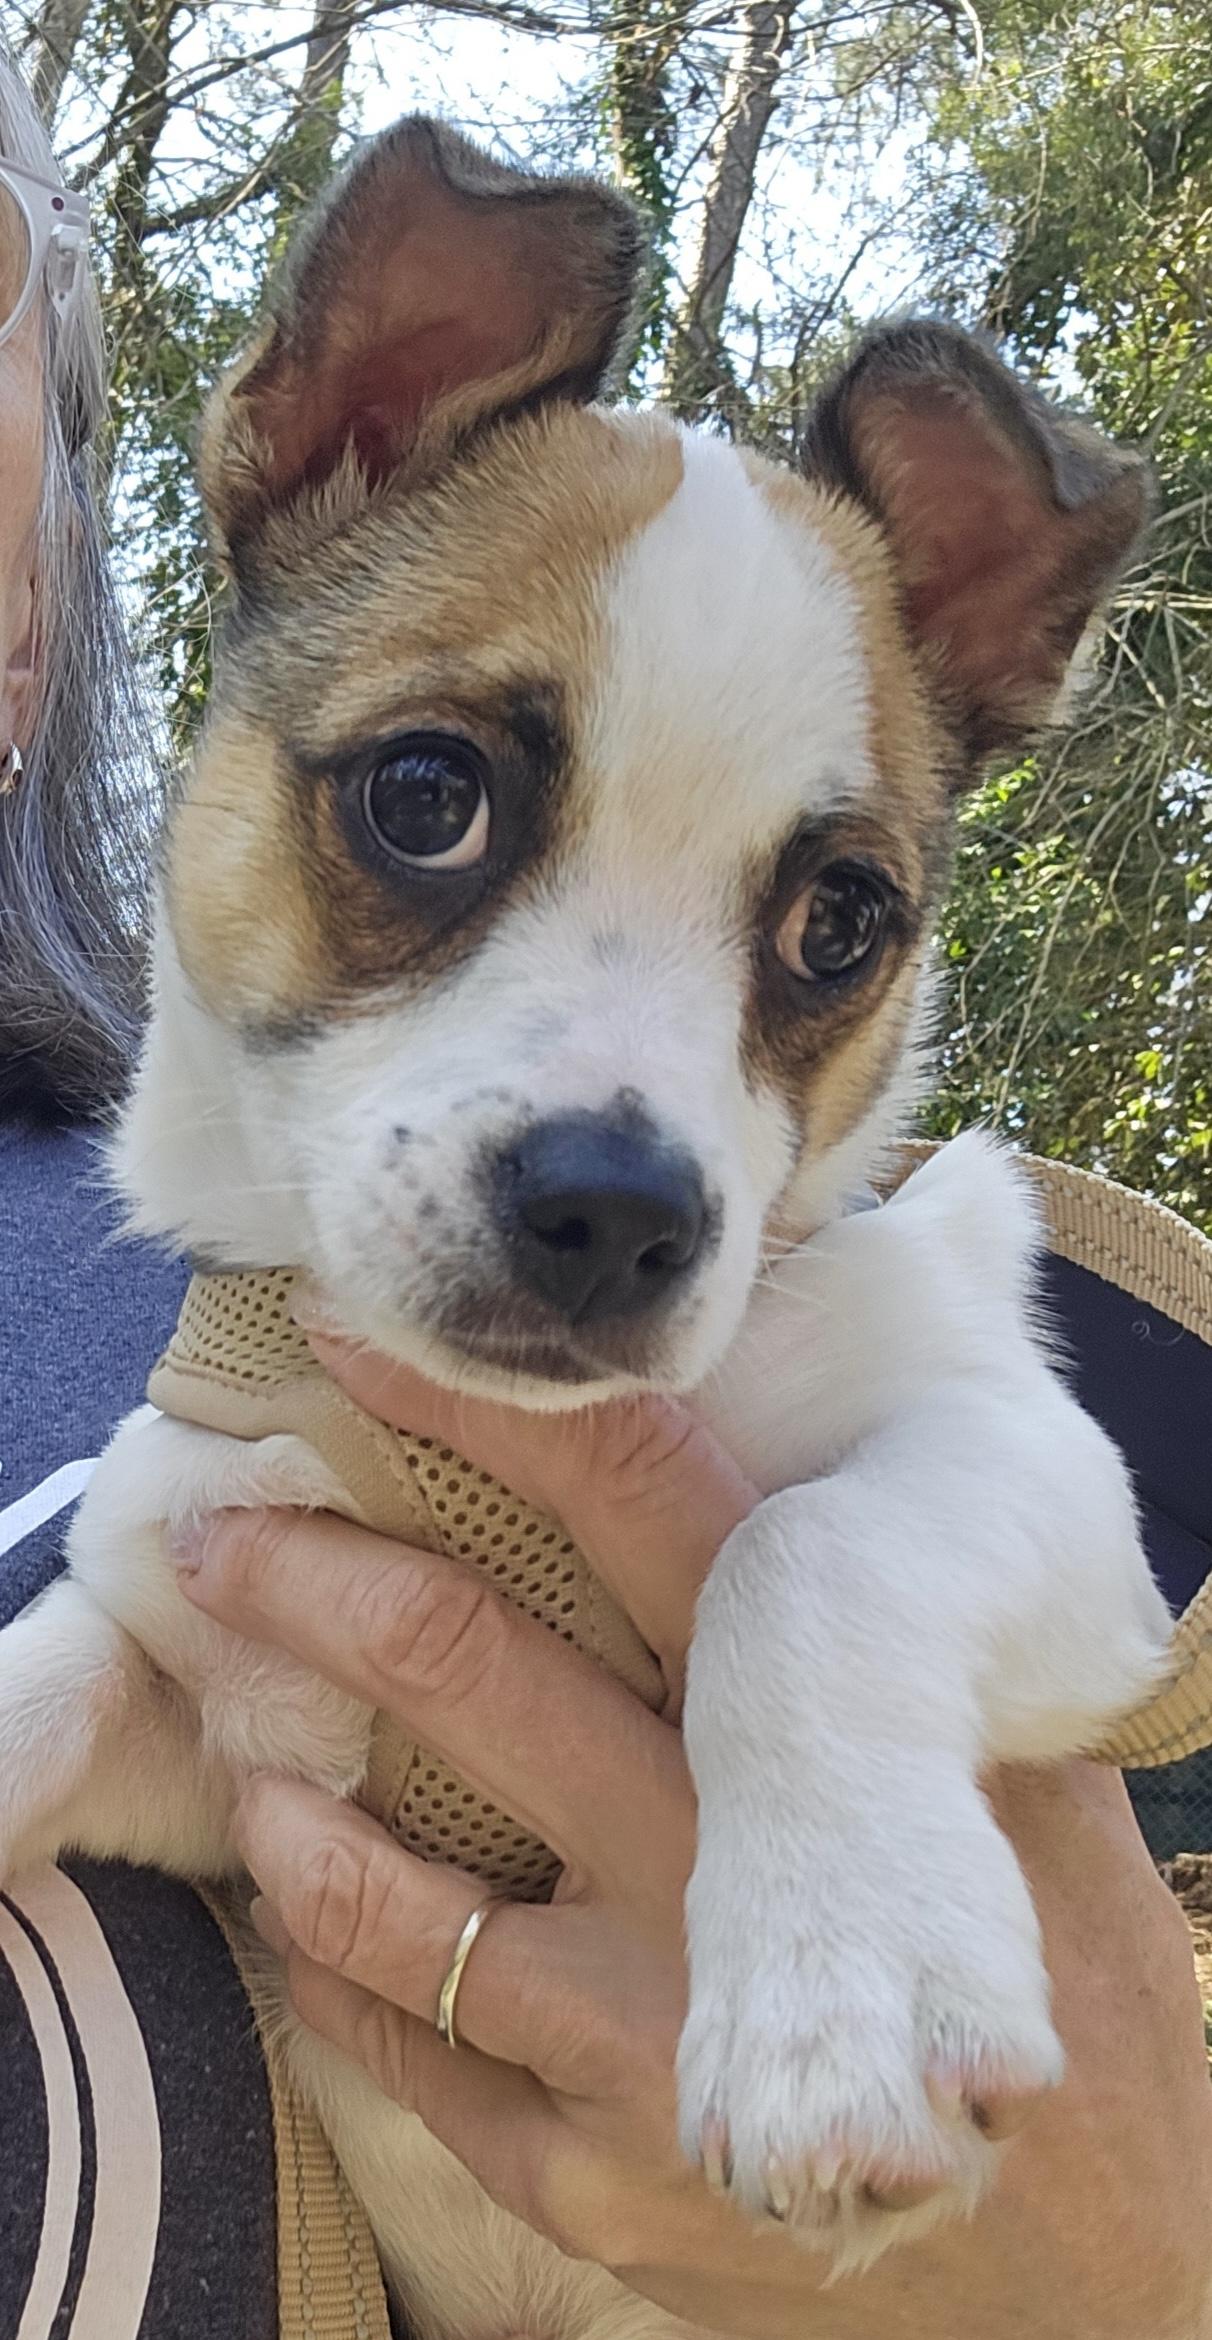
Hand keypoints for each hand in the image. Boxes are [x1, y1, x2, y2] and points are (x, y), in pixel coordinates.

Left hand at [179, 1339, 1211, 2338]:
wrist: (1098, 2291)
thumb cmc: (1070, 2003)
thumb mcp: (1037, 1797)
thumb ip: (908, 1672)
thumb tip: (810, 1493)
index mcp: (823, 1735)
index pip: (640, 1504)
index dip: (487, 1411)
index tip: (359, 1342)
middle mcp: (710, 1868)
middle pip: (467, 1664)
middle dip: (314, 1581)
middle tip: (220, 1534)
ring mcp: (635, 2038)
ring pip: (384, 1882)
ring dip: (288, 1789)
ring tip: (242, 1733)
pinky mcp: (587, 2180)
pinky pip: (401, 2041)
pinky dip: (334, 1957)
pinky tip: (312, 1905)